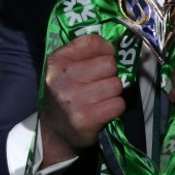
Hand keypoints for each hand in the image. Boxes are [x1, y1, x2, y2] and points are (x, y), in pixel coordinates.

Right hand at [40, 34, 123, 166]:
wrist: (56, 132)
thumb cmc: (67, 94)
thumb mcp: (66, 68)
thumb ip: (86, 53)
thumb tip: (116, 45)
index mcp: (57, 61)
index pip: (94, 42)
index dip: (106, 50)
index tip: (103, 59)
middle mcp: (61, 79)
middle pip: (109, 64)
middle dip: (110, 74)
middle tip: (100, 84)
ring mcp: (73, 99)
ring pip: (116, 84)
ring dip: (113, 92)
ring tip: (100, 98)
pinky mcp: (86, 118)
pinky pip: (118, 104)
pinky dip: (116, 107)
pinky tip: (103, 110)